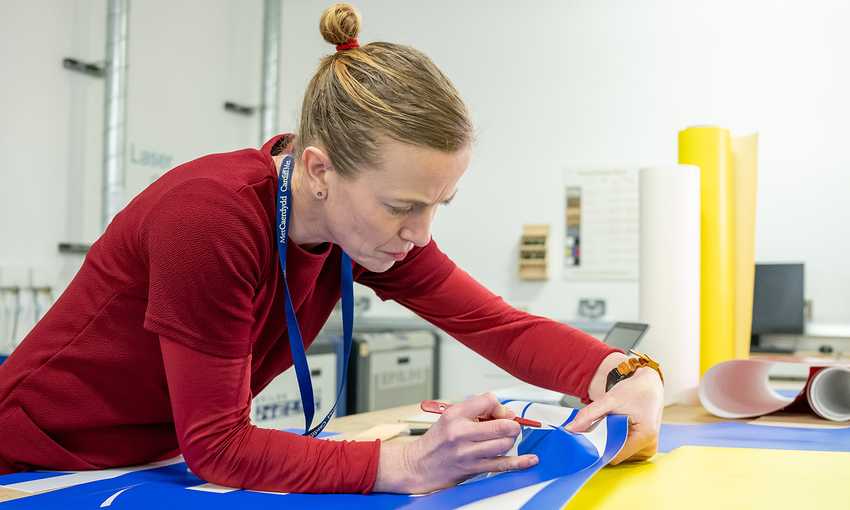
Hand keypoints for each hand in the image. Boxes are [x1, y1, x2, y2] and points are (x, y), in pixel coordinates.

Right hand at [374, 393, 538, 493]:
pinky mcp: (474, 468)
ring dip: (510, 440)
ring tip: (503, 439)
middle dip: (512, 424)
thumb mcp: (450, 416)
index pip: (488, 400)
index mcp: (455, 415)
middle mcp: (461, 433)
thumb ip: (475, 410)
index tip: (498, 412)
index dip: (498, 405)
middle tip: (510, 425)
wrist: (418, 466)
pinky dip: (520, 462)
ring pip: (504, 443)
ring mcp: (468, 453)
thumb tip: (504, 412)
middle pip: (501, 425)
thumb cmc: (436, 441)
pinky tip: (530, 459)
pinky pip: (503, 464)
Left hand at [565, 362, 663, 464]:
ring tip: (614, 423)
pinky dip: (618, 441)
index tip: (590, 437)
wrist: (650, 384)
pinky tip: (619, 427)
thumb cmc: (635, 390)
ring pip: (620, 454)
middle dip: (605, 443)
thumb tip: (570, 429)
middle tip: (602, 424)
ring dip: (612, 442)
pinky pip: (626, 450)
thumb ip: (589, 414)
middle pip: (617, 455)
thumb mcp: (610, 400)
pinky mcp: (646, 447)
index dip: (599, 448)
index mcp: (645, 437)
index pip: (614, 455)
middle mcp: (649, 446)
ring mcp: (649, 448)